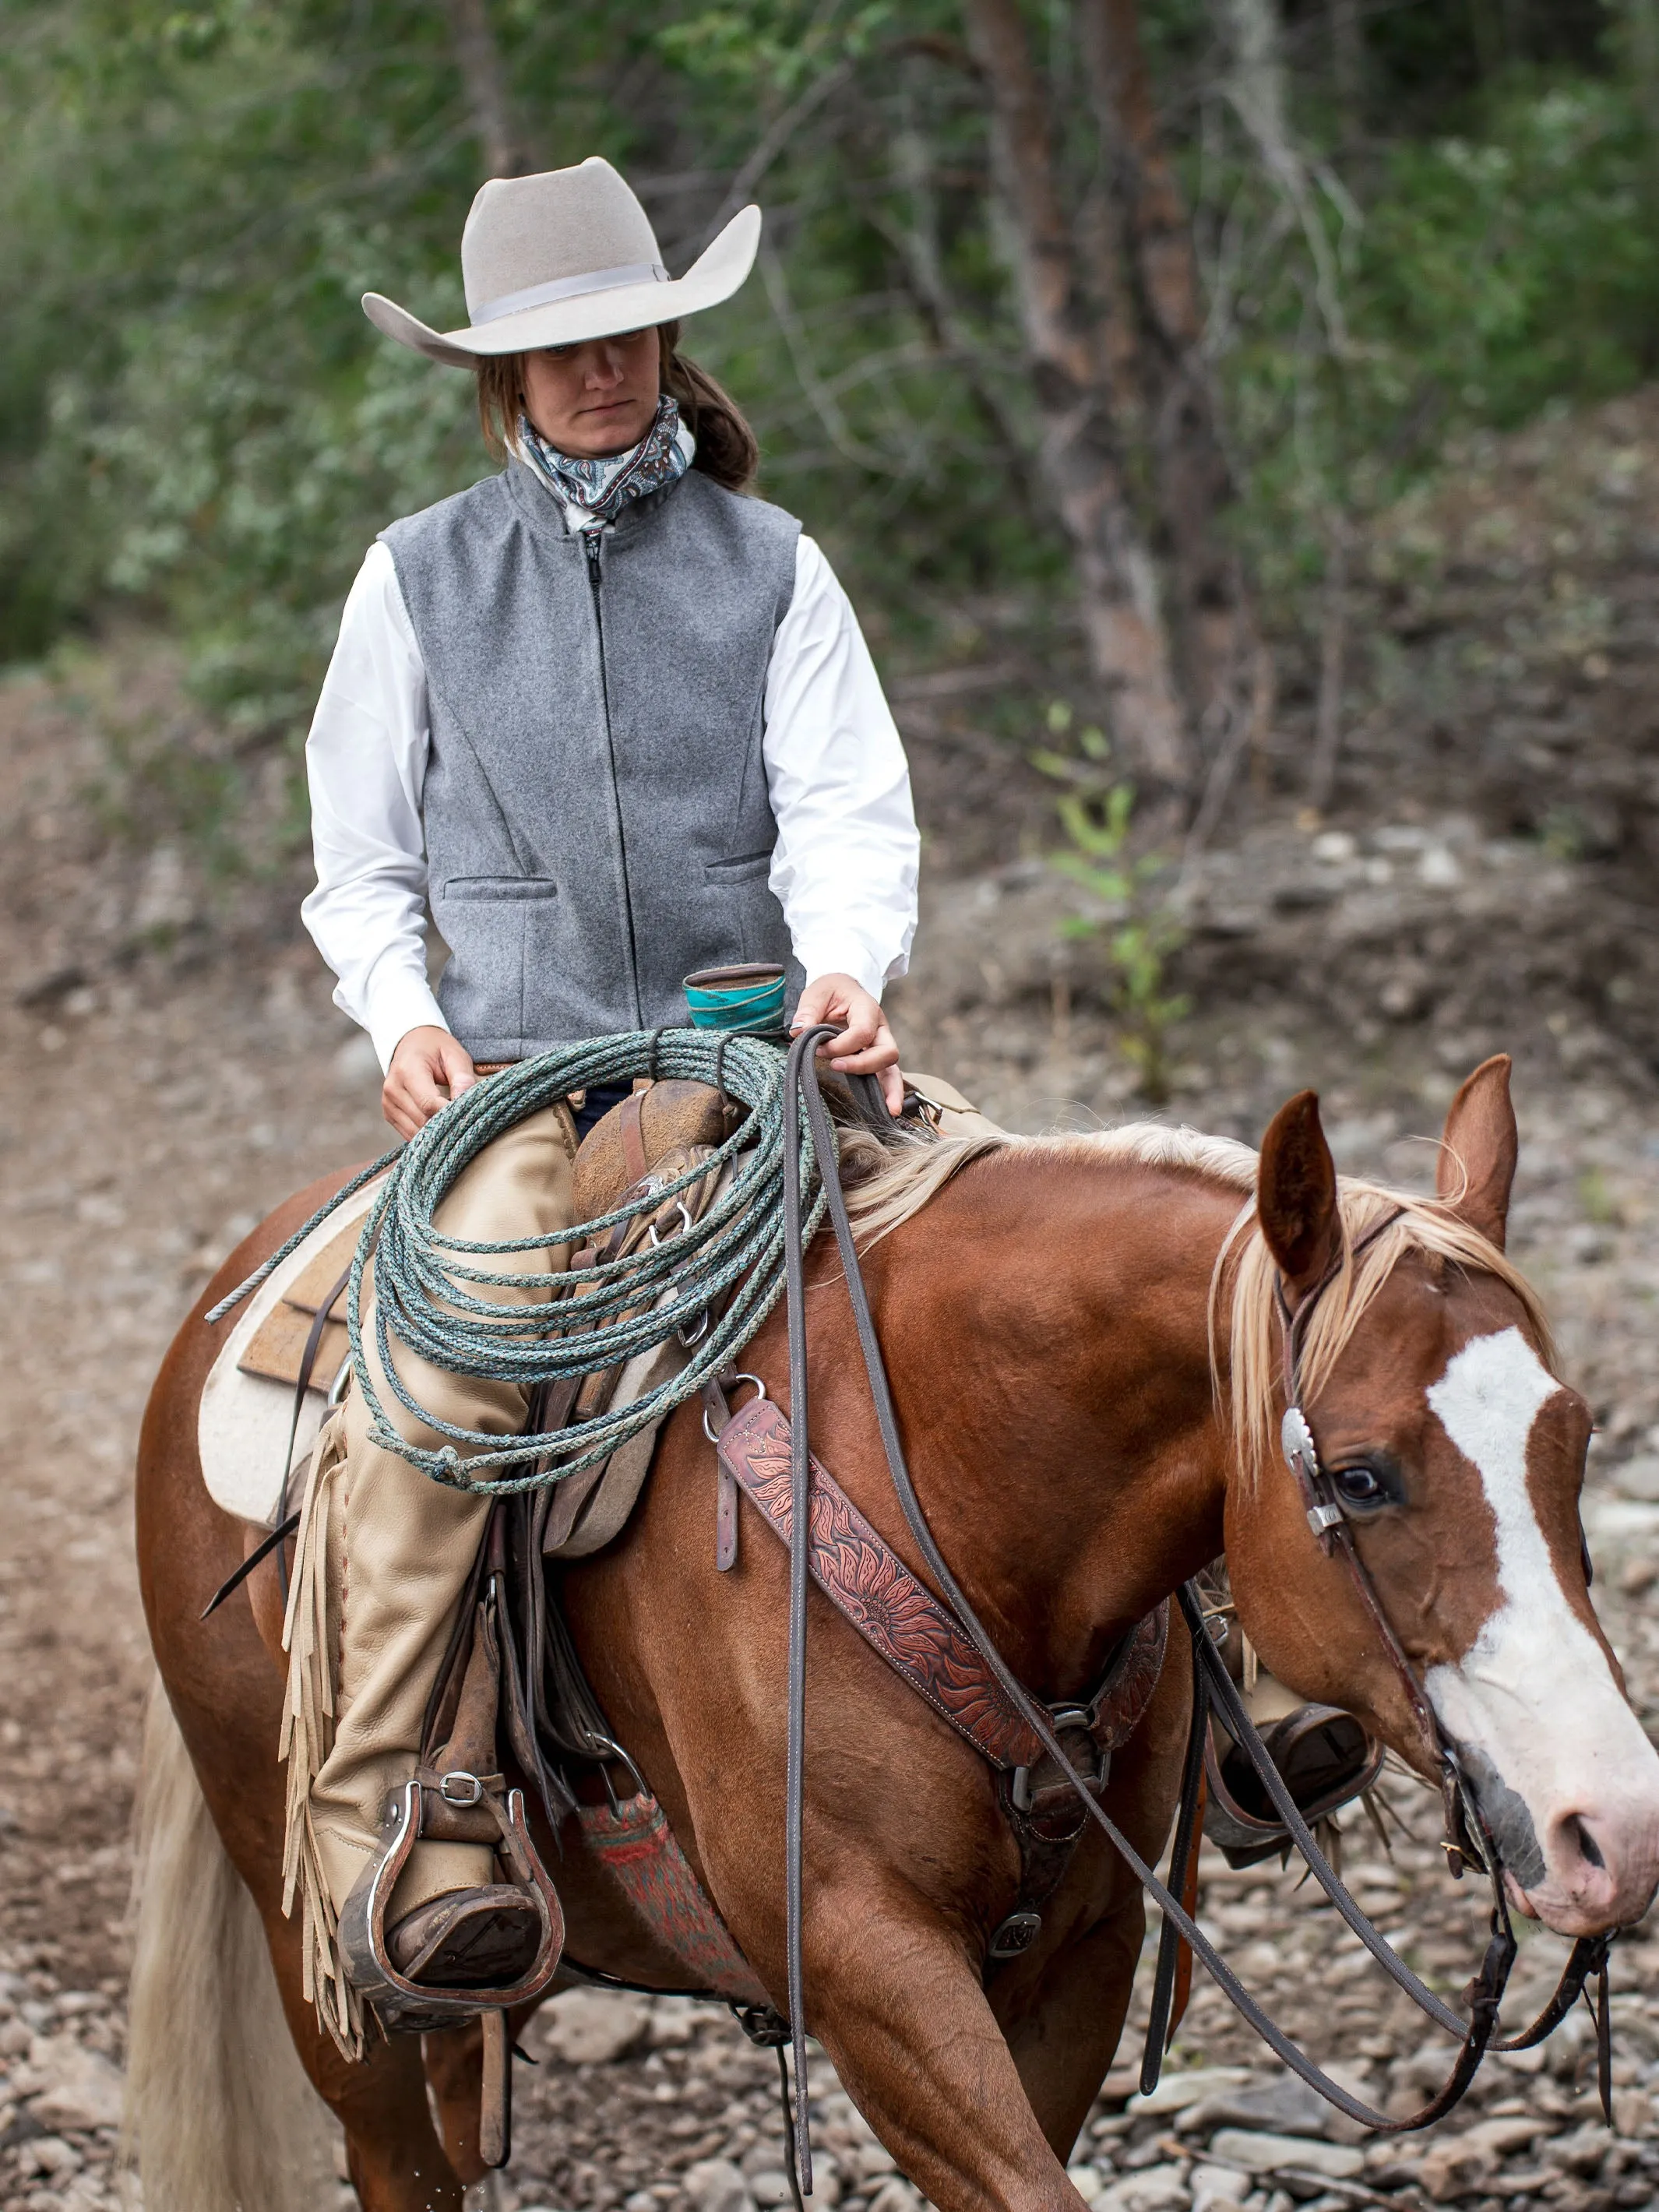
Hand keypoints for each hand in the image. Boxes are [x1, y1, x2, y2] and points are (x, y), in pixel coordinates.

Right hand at [382, 1025, 477, 1139]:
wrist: (411, 1043)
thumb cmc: (436, 1049)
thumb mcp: (455, 1055)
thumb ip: (462, 1077)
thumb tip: (465, 1101)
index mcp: (407, 1070)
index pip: (429, 1104)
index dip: (450, 1113)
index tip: (468, 1113)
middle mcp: (393, 1089)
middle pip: (422, 1121)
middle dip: (445, 1124)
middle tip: (464, 1117)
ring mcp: (388, 1103)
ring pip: (415, 1132)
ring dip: (436, 1131)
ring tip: (451, 1118)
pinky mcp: (389, 1114)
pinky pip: (409, 1134)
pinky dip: (426, 1133)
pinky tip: (438, 1121)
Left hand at [792, 973, 903, 1114]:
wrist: (841, 989)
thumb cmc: (831, 990)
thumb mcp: (817, 992)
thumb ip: (808, 1011)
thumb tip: (798, 1031)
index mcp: (867, 1008)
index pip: (862, 1031)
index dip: (841, 1045)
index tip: (819, 1049)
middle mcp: (880, 1027)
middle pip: (886, 1051)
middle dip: (863, 1065)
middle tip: (836, 1067)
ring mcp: (880, 1043)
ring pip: (892, 1067)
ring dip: (889, 1088)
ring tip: (889, 1110)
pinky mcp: (875, 1056)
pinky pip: (887, 1074)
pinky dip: (888, 1091)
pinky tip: (889, 1110)